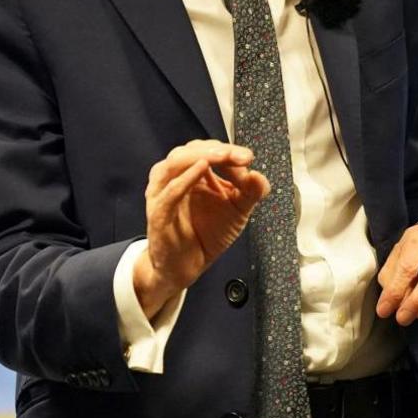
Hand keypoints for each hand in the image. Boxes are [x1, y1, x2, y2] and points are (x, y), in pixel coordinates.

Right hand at [133, 140, 270, 318]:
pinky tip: (202, 170)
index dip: (228, 150)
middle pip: (190, 150)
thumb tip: (259, 175)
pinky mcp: (159, 214)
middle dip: (217, 150)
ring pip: (175, 163)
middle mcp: (175, 178)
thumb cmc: (207, 234)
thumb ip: (251, 192)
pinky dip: (185, 179)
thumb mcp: (237, 211)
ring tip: (222, 156)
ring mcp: (163, 194)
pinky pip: (169, 192)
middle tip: (240, 156)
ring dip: (200, 156)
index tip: (248, 157)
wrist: (186, 267)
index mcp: (193, 173)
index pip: (207, 150)